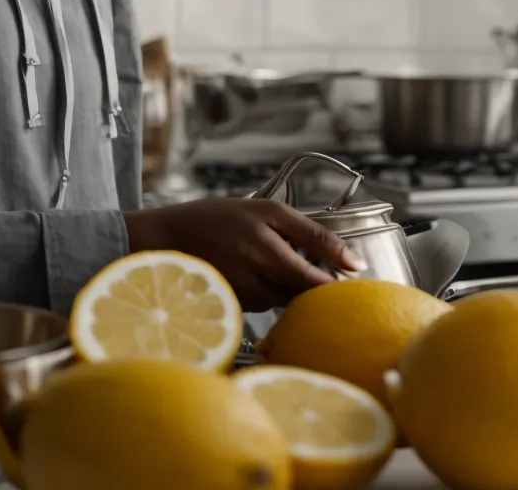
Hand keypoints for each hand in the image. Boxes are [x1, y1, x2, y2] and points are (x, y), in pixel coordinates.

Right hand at [121, 198, 362, 312]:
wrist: (162, 240)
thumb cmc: (215, 218)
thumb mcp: (264, 210)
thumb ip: (308, 232)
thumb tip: (350, 261)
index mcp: (267, 244)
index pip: (315, 274)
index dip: (337, 275)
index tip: (355, 273)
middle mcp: (256, 273)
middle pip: (303, 291)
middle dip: (316, 285)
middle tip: (322, 274)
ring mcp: (244, 294)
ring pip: (285, 299)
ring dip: (290, 287)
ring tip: (272, 264)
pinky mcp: (234, 307)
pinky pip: (264, 304)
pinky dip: (268, 292)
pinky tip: (253, 274)